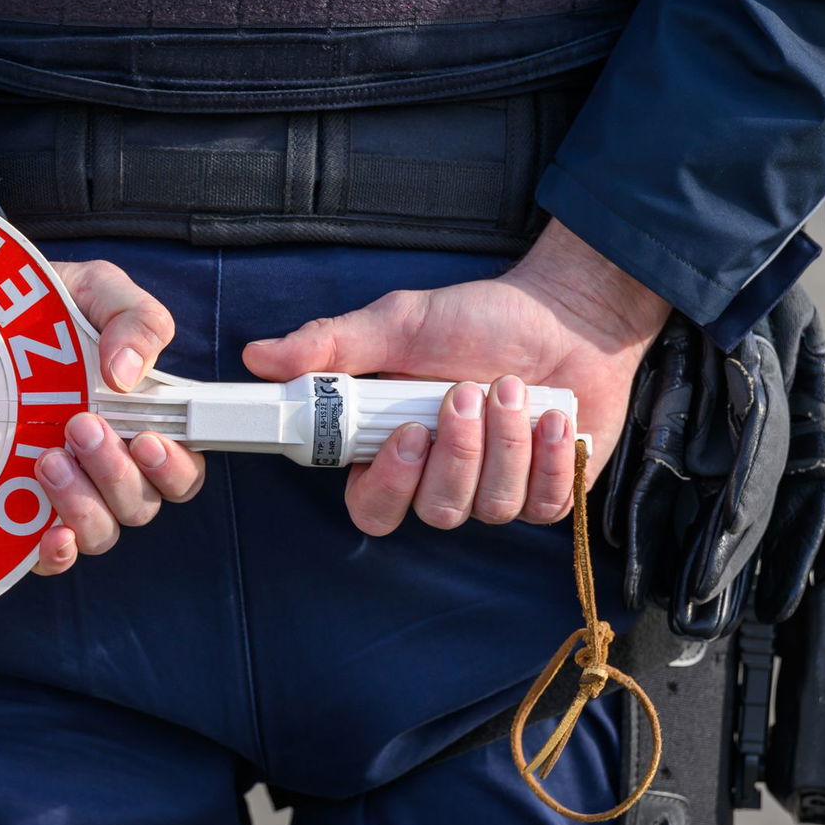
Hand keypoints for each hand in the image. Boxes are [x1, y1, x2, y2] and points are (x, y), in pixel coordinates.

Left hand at [31, 260, 205, 575]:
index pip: (181, 469)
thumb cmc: (51, 308)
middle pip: (142, 504)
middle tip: (81, 426)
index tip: (145, 438)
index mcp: (146, 422)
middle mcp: (113, 469)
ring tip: (48, 459)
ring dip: (84, 504)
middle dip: (116, 473)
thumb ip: (135, 320)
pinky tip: (48, 535)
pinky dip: (58, 553)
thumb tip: (129, 374)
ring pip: (104, 531)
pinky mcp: (24, 517)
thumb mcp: (99, 292)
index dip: (174, 466)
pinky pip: (54, 556)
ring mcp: (70, 495)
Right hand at [243, 221, 671, 533]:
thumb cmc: (480, 319)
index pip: (373, 508)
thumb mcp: (400, 324)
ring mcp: (498, 494)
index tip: (408, 433)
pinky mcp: (550, 495)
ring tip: (512, 387)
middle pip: (436, 512)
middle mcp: (444, 482)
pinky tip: (551, 413)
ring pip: (491, 507)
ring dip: (504, 441)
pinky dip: (548, 456)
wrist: (568, 312)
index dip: (389, 484)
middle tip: (466, 391)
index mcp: (397, 452)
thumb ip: (331, 346)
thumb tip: (257, 357)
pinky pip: (543, 505)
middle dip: (458, 451)